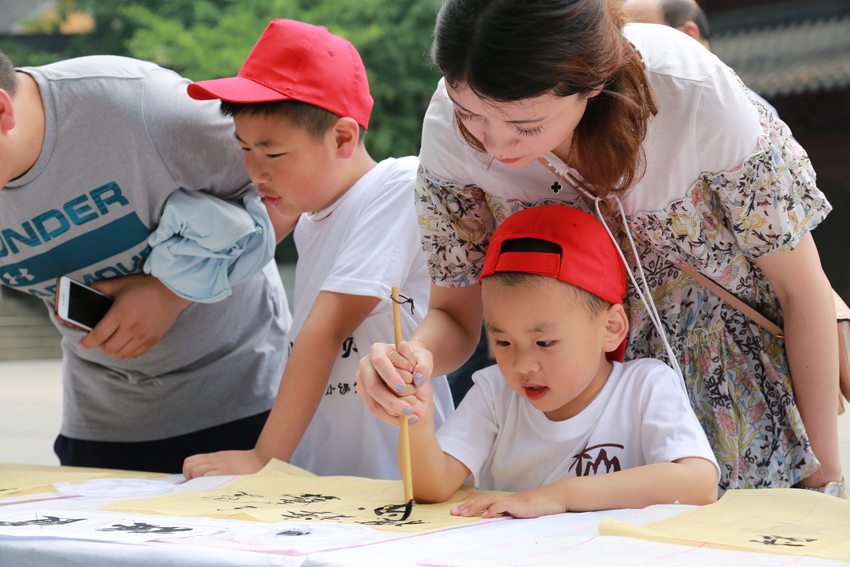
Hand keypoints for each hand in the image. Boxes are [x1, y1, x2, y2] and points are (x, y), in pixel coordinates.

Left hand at [77, 274, 191, 357]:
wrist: (172, 291)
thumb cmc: (146, 286)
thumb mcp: (121, 283)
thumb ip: (102, 287)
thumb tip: (89, 290)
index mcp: (119, 314)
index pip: (98, 335)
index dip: (87, 342)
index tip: (82, 343)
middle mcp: (130, 328)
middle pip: (108, 348)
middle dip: (98, 346)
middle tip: (97, 340)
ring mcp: (143, 336)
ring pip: (121, 354)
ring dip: (111, 352)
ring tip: (110, 345)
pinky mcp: (152, 340)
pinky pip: (135, 354)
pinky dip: (125, 354)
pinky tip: (123, 347)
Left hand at [182, 449, 264, 479]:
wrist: (263, 459)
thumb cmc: (247, 464)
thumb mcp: (228, 460)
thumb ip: (216, 464)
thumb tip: (201, 475)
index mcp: (215, 457)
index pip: (191, 461)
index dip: (187, 472)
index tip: (193, 481)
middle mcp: (216, 460)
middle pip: (190, 466)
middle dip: (189, 478)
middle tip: (198, 485)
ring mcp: (221, 466)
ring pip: (196, 471)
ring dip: (196, 481)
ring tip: (205, 487)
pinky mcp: (226, 473)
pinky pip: (207, 476)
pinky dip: (205, 483)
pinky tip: (212, 488)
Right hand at [356, 339, 433, 423]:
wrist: (409, 368)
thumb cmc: (415, 360)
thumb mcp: (424, 358)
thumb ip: (425, 366)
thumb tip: (418, 376)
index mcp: (378, 349)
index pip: (380, 362)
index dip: (390, 376)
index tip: (404, 387)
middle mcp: (366, 364)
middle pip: (372, 385)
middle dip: (390, 399)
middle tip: (408, 408)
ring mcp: (363, 380)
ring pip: (373, 400)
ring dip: (391, 411)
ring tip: (409, 415)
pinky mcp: (365, 393)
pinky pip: (375, 409)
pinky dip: (390, 416)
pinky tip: (405, 418)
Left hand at [451, 485, 566, 518]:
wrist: (553, 498)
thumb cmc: (536, 507)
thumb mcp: (518, 512)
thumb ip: (506, 514)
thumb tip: (493, 520)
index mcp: (502, 501)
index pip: (481, 502)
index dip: (468, 506)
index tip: (456, 512)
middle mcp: (504, 499)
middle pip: (481, 501)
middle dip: (466, 507)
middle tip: (453, 513)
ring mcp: (511, 501)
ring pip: (488, 501)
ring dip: (475, 507)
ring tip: (464, 514)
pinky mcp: (519, 505)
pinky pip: (504, 506)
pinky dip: (494, 509)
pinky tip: (487, 515)